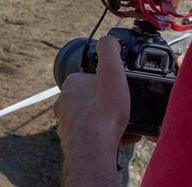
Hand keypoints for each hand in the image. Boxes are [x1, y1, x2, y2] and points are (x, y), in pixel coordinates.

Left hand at [54, 36, 130, 184]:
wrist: (94, 152)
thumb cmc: (102, 114)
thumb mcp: (112, 73)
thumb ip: (109, 51)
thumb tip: (108, 39)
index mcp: (72, 85)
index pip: (92, 76)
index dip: (109, 81)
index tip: (120, 88)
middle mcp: (65, 104)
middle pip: (94, 97)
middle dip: (111, 102)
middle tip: (125, 107)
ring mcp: (68, 124)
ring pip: (95, 117)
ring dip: (111, 119)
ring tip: (127, 124)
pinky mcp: (74, 142)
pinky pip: (96, 135)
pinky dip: (109, 135)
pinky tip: (124, 137)